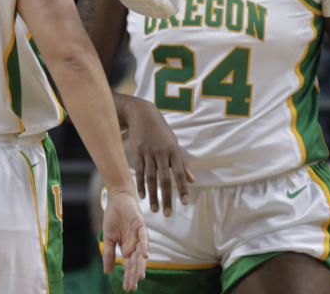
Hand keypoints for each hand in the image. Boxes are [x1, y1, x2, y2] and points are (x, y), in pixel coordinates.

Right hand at [99, 191, 148, 291]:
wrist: (117, 200)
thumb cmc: (113, 218)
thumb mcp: (108, 238)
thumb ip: (109, 254)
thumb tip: (107, 272)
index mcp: (127, 248)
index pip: (129, 265)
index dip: (128, 276)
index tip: (127, 288)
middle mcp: (136, 245)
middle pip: (136, 263)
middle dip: (134, 274)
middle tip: (133, 287)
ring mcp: (139, 236)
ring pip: (141, 253)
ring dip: (141, 265)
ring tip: (139, 276)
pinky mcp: (141, 226)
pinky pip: (144, 238)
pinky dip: (144, 246)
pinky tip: (143, 256)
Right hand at [125, 100, 193, 215]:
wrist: (143, 114)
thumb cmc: (161, 131)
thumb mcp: (174, 144)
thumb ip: (182, 164)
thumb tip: (192, 181)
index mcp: (173, 151)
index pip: (179, 173)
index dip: (182, 188)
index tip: (185, 203)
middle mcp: (161, 153)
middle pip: (164, 179)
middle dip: (167, 197)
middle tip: (168, 214)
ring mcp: (148, 153)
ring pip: (151, 178)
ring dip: (153, 195)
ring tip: (155, 209)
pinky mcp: (136, 153)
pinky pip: (139, 172)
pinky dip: (140, 185)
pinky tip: (142, 196)